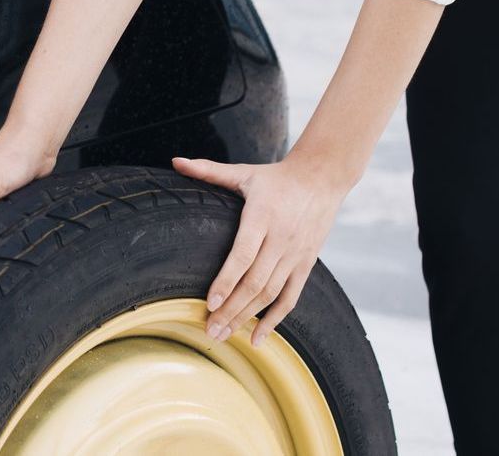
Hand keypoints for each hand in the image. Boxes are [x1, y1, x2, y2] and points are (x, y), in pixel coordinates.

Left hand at [170, 151, 352, 346]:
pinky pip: (291, 297)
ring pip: (271, 294)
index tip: (210, 303)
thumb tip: (176, 161)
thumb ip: (209, 170)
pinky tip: (258, 338)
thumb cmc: (276, 177)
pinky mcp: (307, 264)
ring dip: (247, 318)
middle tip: (210, 332)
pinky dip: (275, 319)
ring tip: (224, 336)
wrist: (323, 178)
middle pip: (255, 282)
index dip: (226, 281)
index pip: (243, 254)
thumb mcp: (244, 172)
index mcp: (262, 216)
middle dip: (231, 310)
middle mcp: (281, 239)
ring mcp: (296, 254)